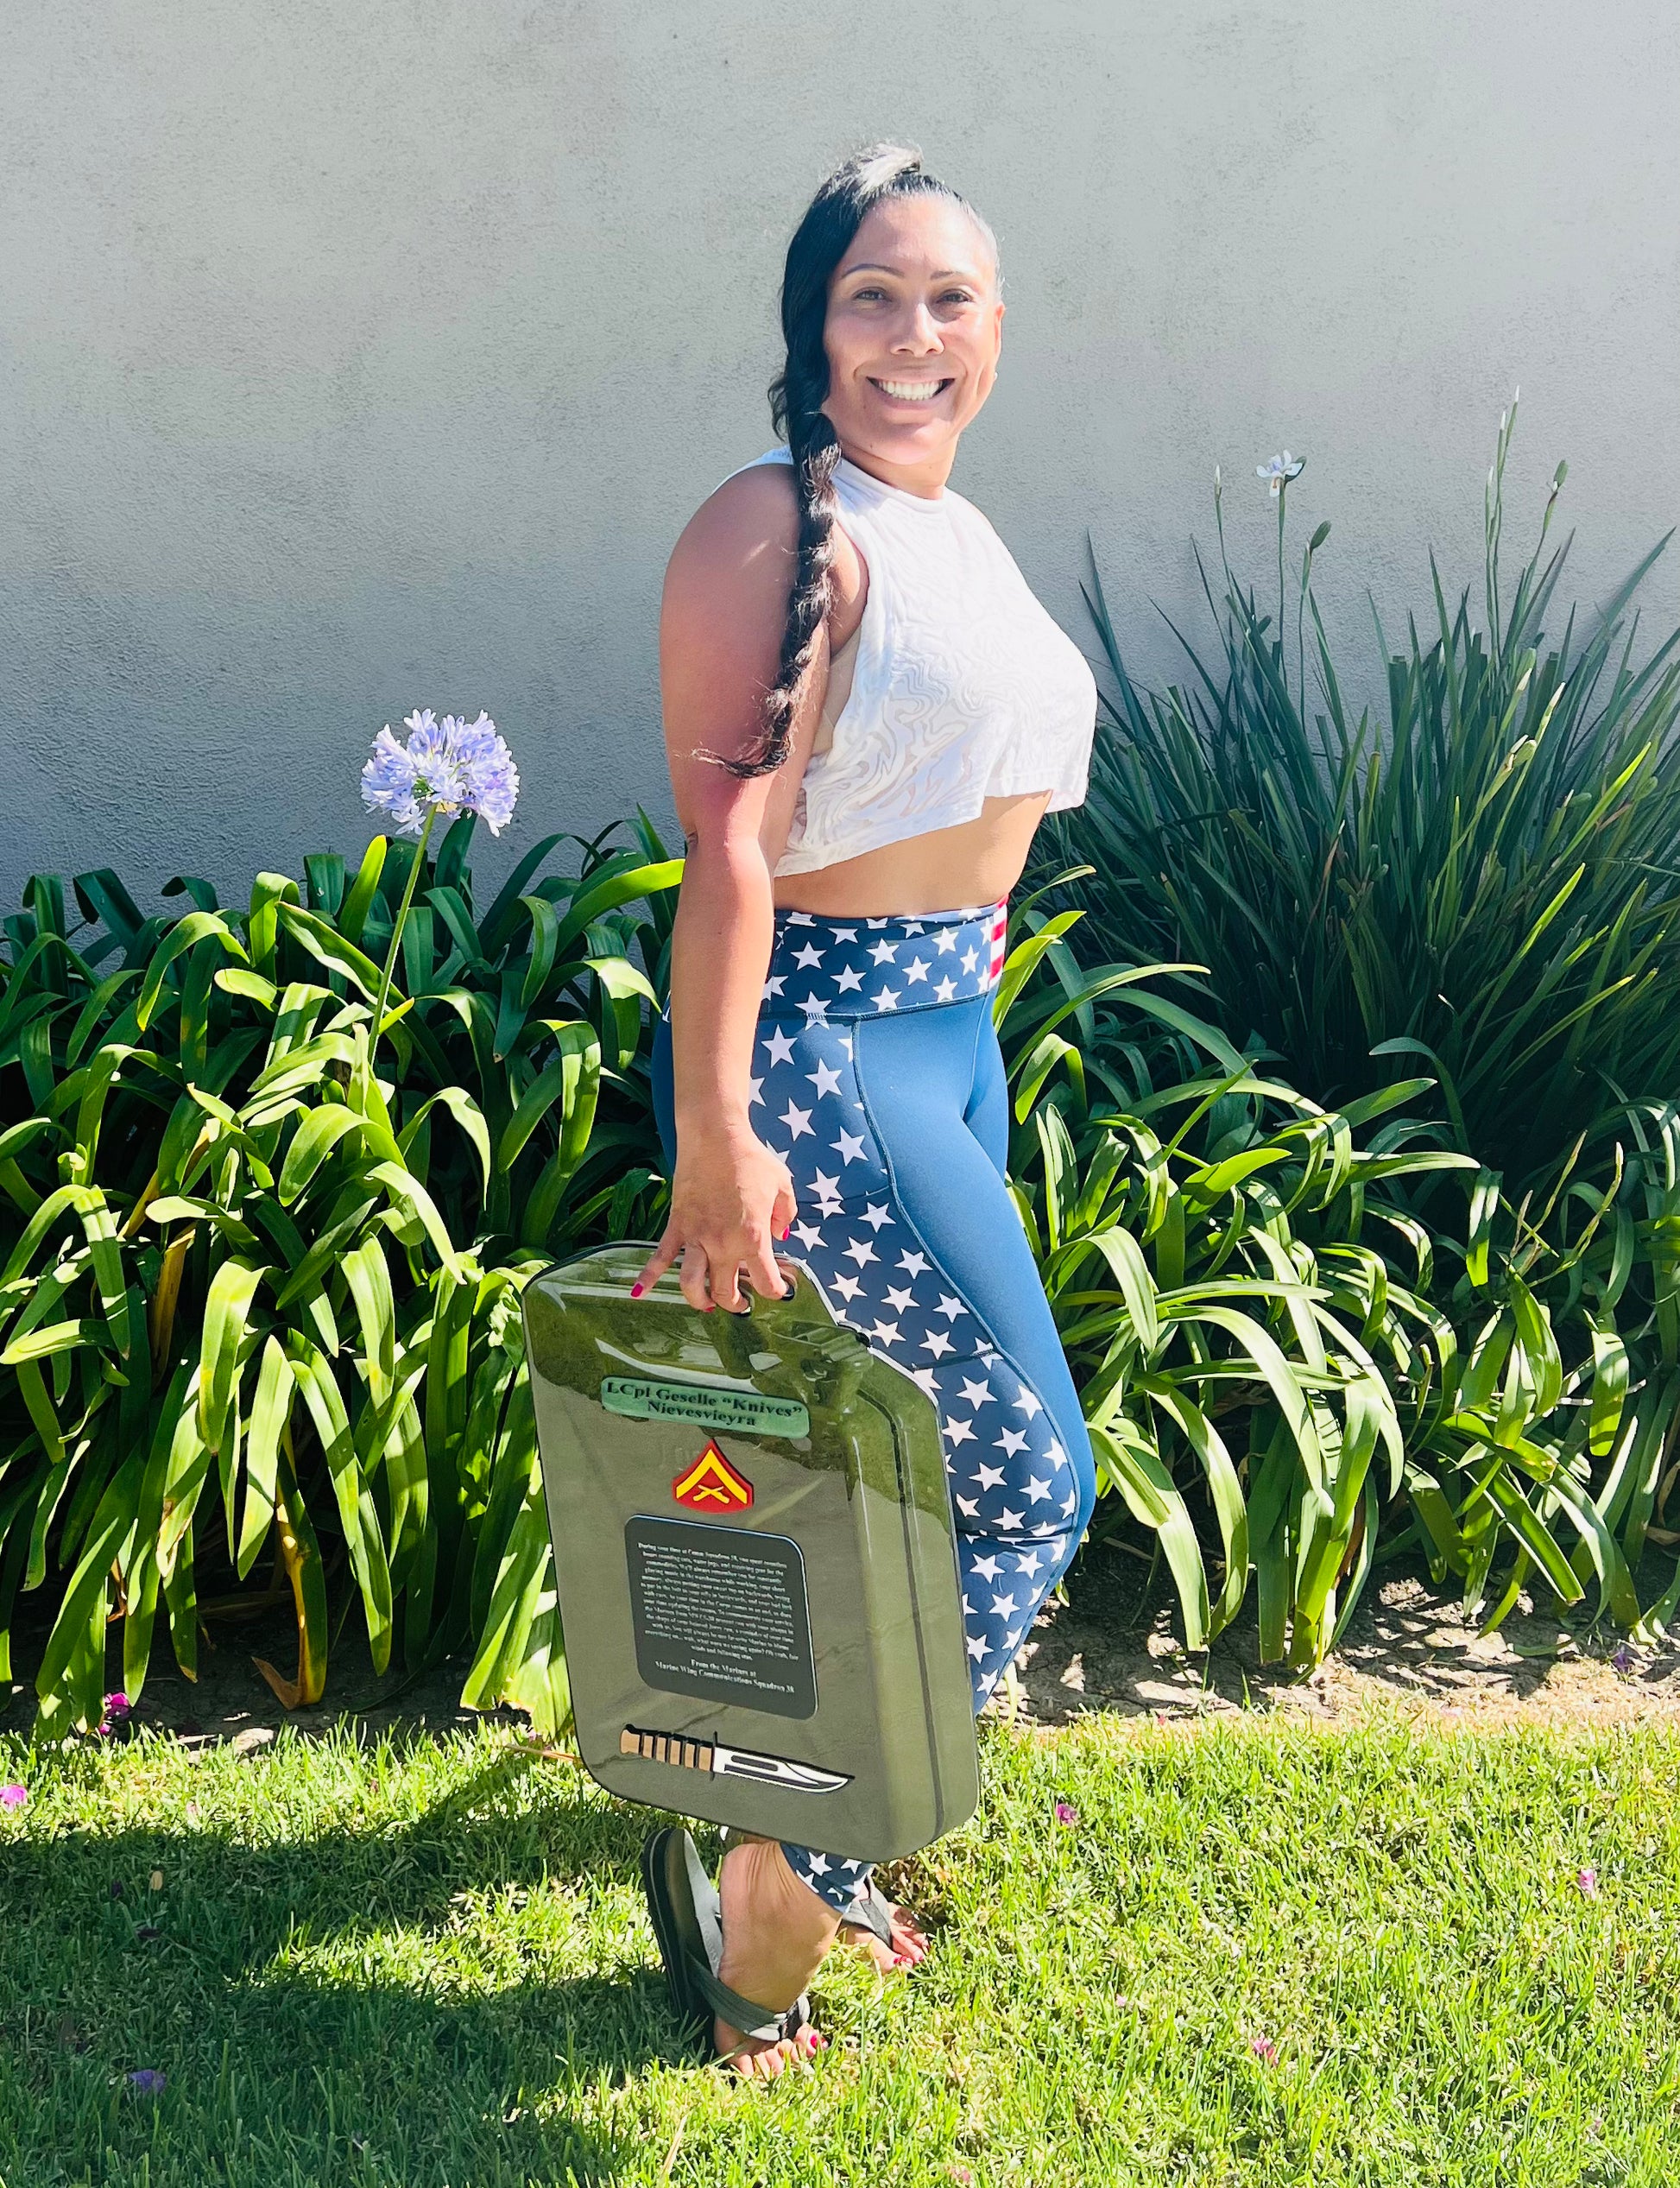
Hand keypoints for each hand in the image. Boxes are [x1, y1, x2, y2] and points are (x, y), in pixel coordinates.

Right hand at [634, 1124, 795, 1312]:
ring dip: (698, 1301)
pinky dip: (648, 1276)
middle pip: (724, 1293)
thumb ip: (785, 1216)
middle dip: (736, 1305)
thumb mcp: (783, 1186)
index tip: (778, 1289)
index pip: (766, 1283)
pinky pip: (660, 1256)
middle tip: (742, 1303)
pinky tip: (640, 1293)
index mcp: (752, 1237)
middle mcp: (722, 1244)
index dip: (776, 1292)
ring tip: (706, 1305)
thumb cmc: (751, 1159)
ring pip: (690, 1285)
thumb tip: (780, 1236)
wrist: (714, 1137)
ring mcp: (696, 1237)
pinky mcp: (677, 1225)